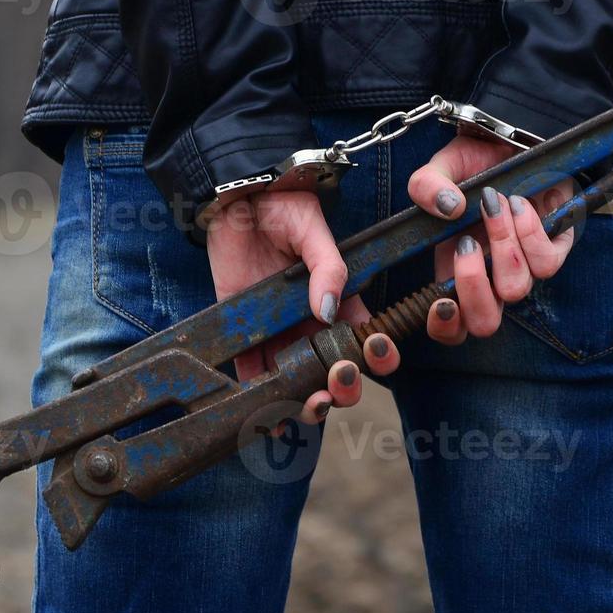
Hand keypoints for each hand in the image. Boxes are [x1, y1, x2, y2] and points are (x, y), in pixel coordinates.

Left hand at [205, 191, 399, 425]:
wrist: (237, 199)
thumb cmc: (283, 209)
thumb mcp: (314, 231)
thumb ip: (328, 268)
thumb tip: (329, 310)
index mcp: (336, 301)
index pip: (363, 339)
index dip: (375, 357)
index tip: (373, 357)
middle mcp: (309, 323)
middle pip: (333, 371)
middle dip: (342, 389)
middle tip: (336, 386)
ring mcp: (278, 331)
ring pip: (296, 381)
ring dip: (304, 401)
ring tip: (306, 406)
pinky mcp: (244, 332)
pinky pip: (251, 372)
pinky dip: (257, 398)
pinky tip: (266, 412)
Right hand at [407, 135, 577, 342]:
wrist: (517, 138)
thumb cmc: (477, 160)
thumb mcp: (442, 167)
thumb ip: (426, 186)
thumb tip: (447, 208)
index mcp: (456, 269)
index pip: (451, 325)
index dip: (445, 326)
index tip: (442, 301)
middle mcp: (491, 276)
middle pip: (485, 323)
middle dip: (473, 288)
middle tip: (466, 243)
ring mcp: (524, 266)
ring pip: (516, 288)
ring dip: (502, 244)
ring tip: (494, 204)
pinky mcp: (555, 249)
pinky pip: (546, 261)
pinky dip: (528, 231)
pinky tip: (517, 203)